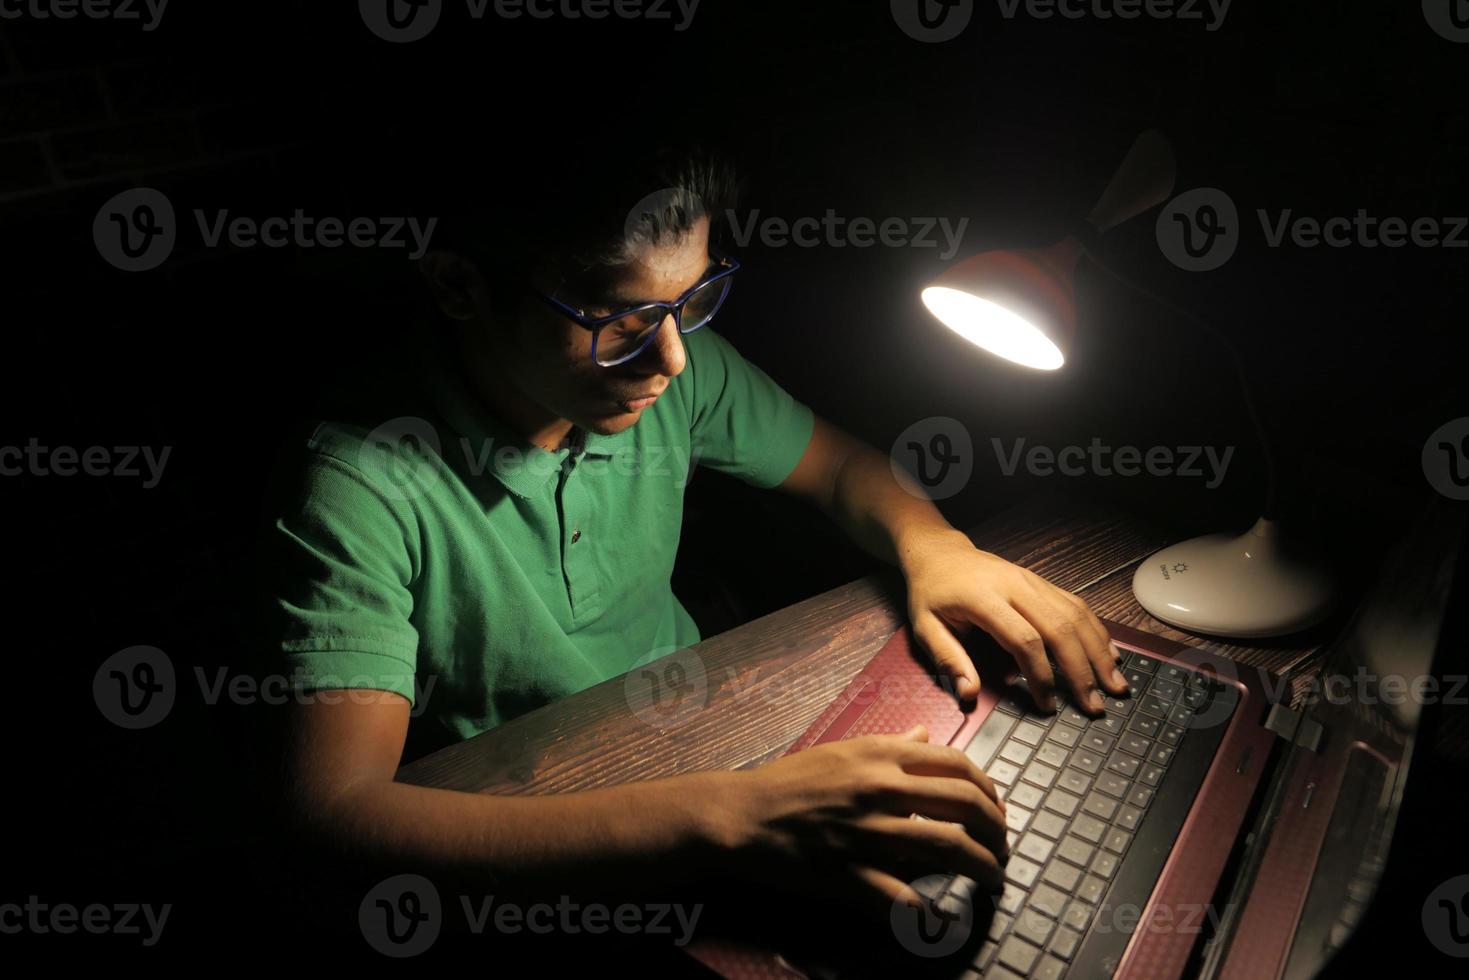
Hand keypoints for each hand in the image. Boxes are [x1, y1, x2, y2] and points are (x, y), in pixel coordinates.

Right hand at [715, 725, 1006, 920]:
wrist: (744, 815)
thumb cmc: (791, 782)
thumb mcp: (843, 750)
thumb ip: (891, 744)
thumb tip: (927, 735)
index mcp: (881, 756)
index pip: (957, 764)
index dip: (988, 789)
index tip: (995, 809)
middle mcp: (881, 789)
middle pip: (964, 804)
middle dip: (997, 830)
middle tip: (1002, 848)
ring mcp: (868, 832)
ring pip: (949, 847)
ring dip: (983, 868)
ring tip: (993, 879)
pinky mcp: (851, 874)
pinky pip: (904, 897)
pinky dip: (932, 912)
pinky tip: (945, 918)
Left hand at [901, 528, 1131, 713]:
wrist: (940, 553)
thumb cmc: (932, 594)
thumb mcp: (925, 626)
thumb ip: (948, 659)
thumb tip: (968, 694)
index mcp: (984, 598)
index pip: (1023, 639)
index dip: (1040, 675)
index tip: (1047, 705)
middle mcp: (1015, 586)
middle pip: (1059, 627)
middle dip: (1082, 670)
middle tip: (1096, 705)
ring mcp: (1033, 581)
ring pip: (1075, 615)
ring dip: (1099, 652)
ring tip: (1116, 685)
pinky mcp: (1042, 582)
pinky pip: (1076, 605)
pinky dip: (1097, 631)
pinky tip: (1111, 654)